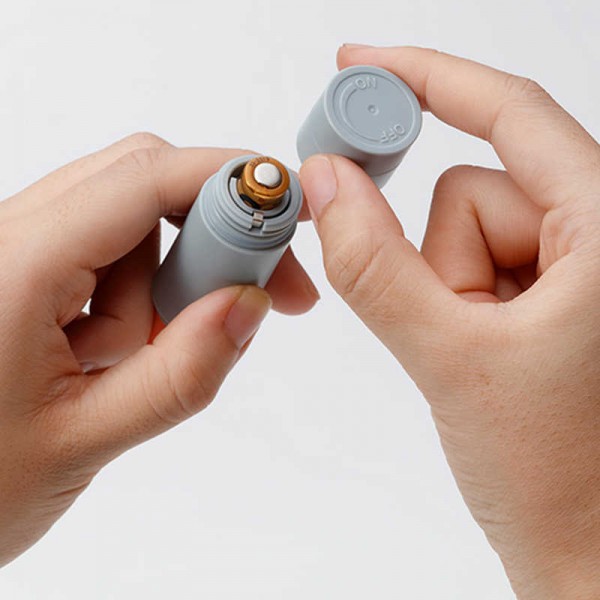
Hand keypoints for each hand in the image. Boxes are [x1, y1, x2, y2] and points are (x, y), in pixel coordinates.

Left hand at [0, 133, 317, 566]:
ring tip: (129, 363)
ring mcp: (19, 252)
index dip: (227, 178)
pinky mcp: (31, 274)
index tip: (289, 203)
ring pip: (131, 225)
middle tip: (253, 293)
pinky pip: (111, 257)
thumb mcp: (82, 440)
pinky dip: (140, 295)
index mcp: (13, 265)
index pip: (142, 180)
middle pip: (141, 184)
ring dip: (164, 284)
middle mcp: (11, 239)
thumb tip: (250, 305)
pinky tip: (114, 354)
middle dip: (209, 234)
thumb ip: (178, 375)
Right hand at [300, 46, 599, 598]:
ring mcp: (574, 267)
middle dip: (440, 261)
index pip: (509, 113)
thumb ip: (374, 266)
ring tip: (479, 359)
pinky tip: (485, 358)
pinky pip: (470, 265)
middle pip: (471, 192)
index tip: (359, 62)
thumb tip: (326, 183)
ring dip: (450, 294)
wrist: (591, 561)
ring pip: (464, 235)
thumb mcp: (450, 359)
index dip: (426, 77)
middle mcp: (599, 235)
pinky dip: (456, 304)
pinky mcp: (549, 294)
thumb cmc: (560, 482)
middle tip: (451, 325)